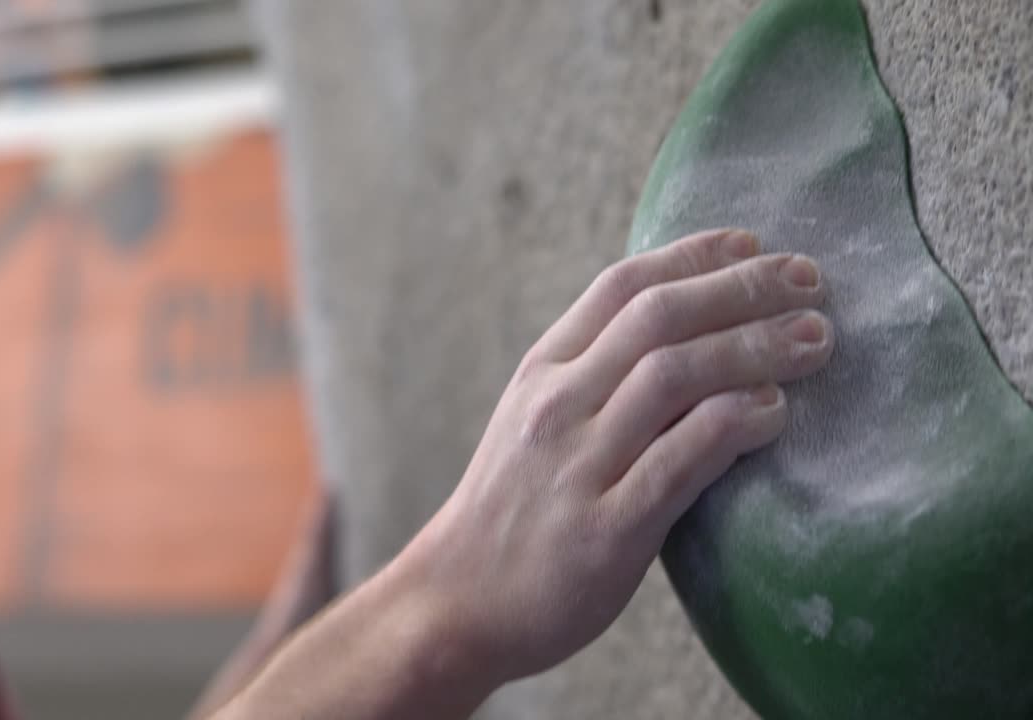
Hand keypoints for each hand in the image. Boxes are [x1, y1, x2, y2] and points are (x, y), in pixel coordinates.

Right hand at [398, 228, 833, 683]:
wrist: (456, 602)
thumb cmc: (510, 510)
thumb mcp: (532, 421)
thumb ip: (593, 377)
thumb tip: (682, 334)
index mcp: (542, 372)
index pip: (621, 286)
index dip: (694, 255)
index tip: (754, 244)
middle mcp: (557, 406)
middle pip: (658, 319)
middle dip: (741, 289)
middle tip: (808, 280)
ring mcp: (579, 465)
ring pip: (675, 377)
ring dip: (754, 348)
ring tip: (815, 339)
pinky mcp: (607, 529)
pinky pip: (681, 461)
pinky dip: (734, 425)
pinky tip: (774, 412)